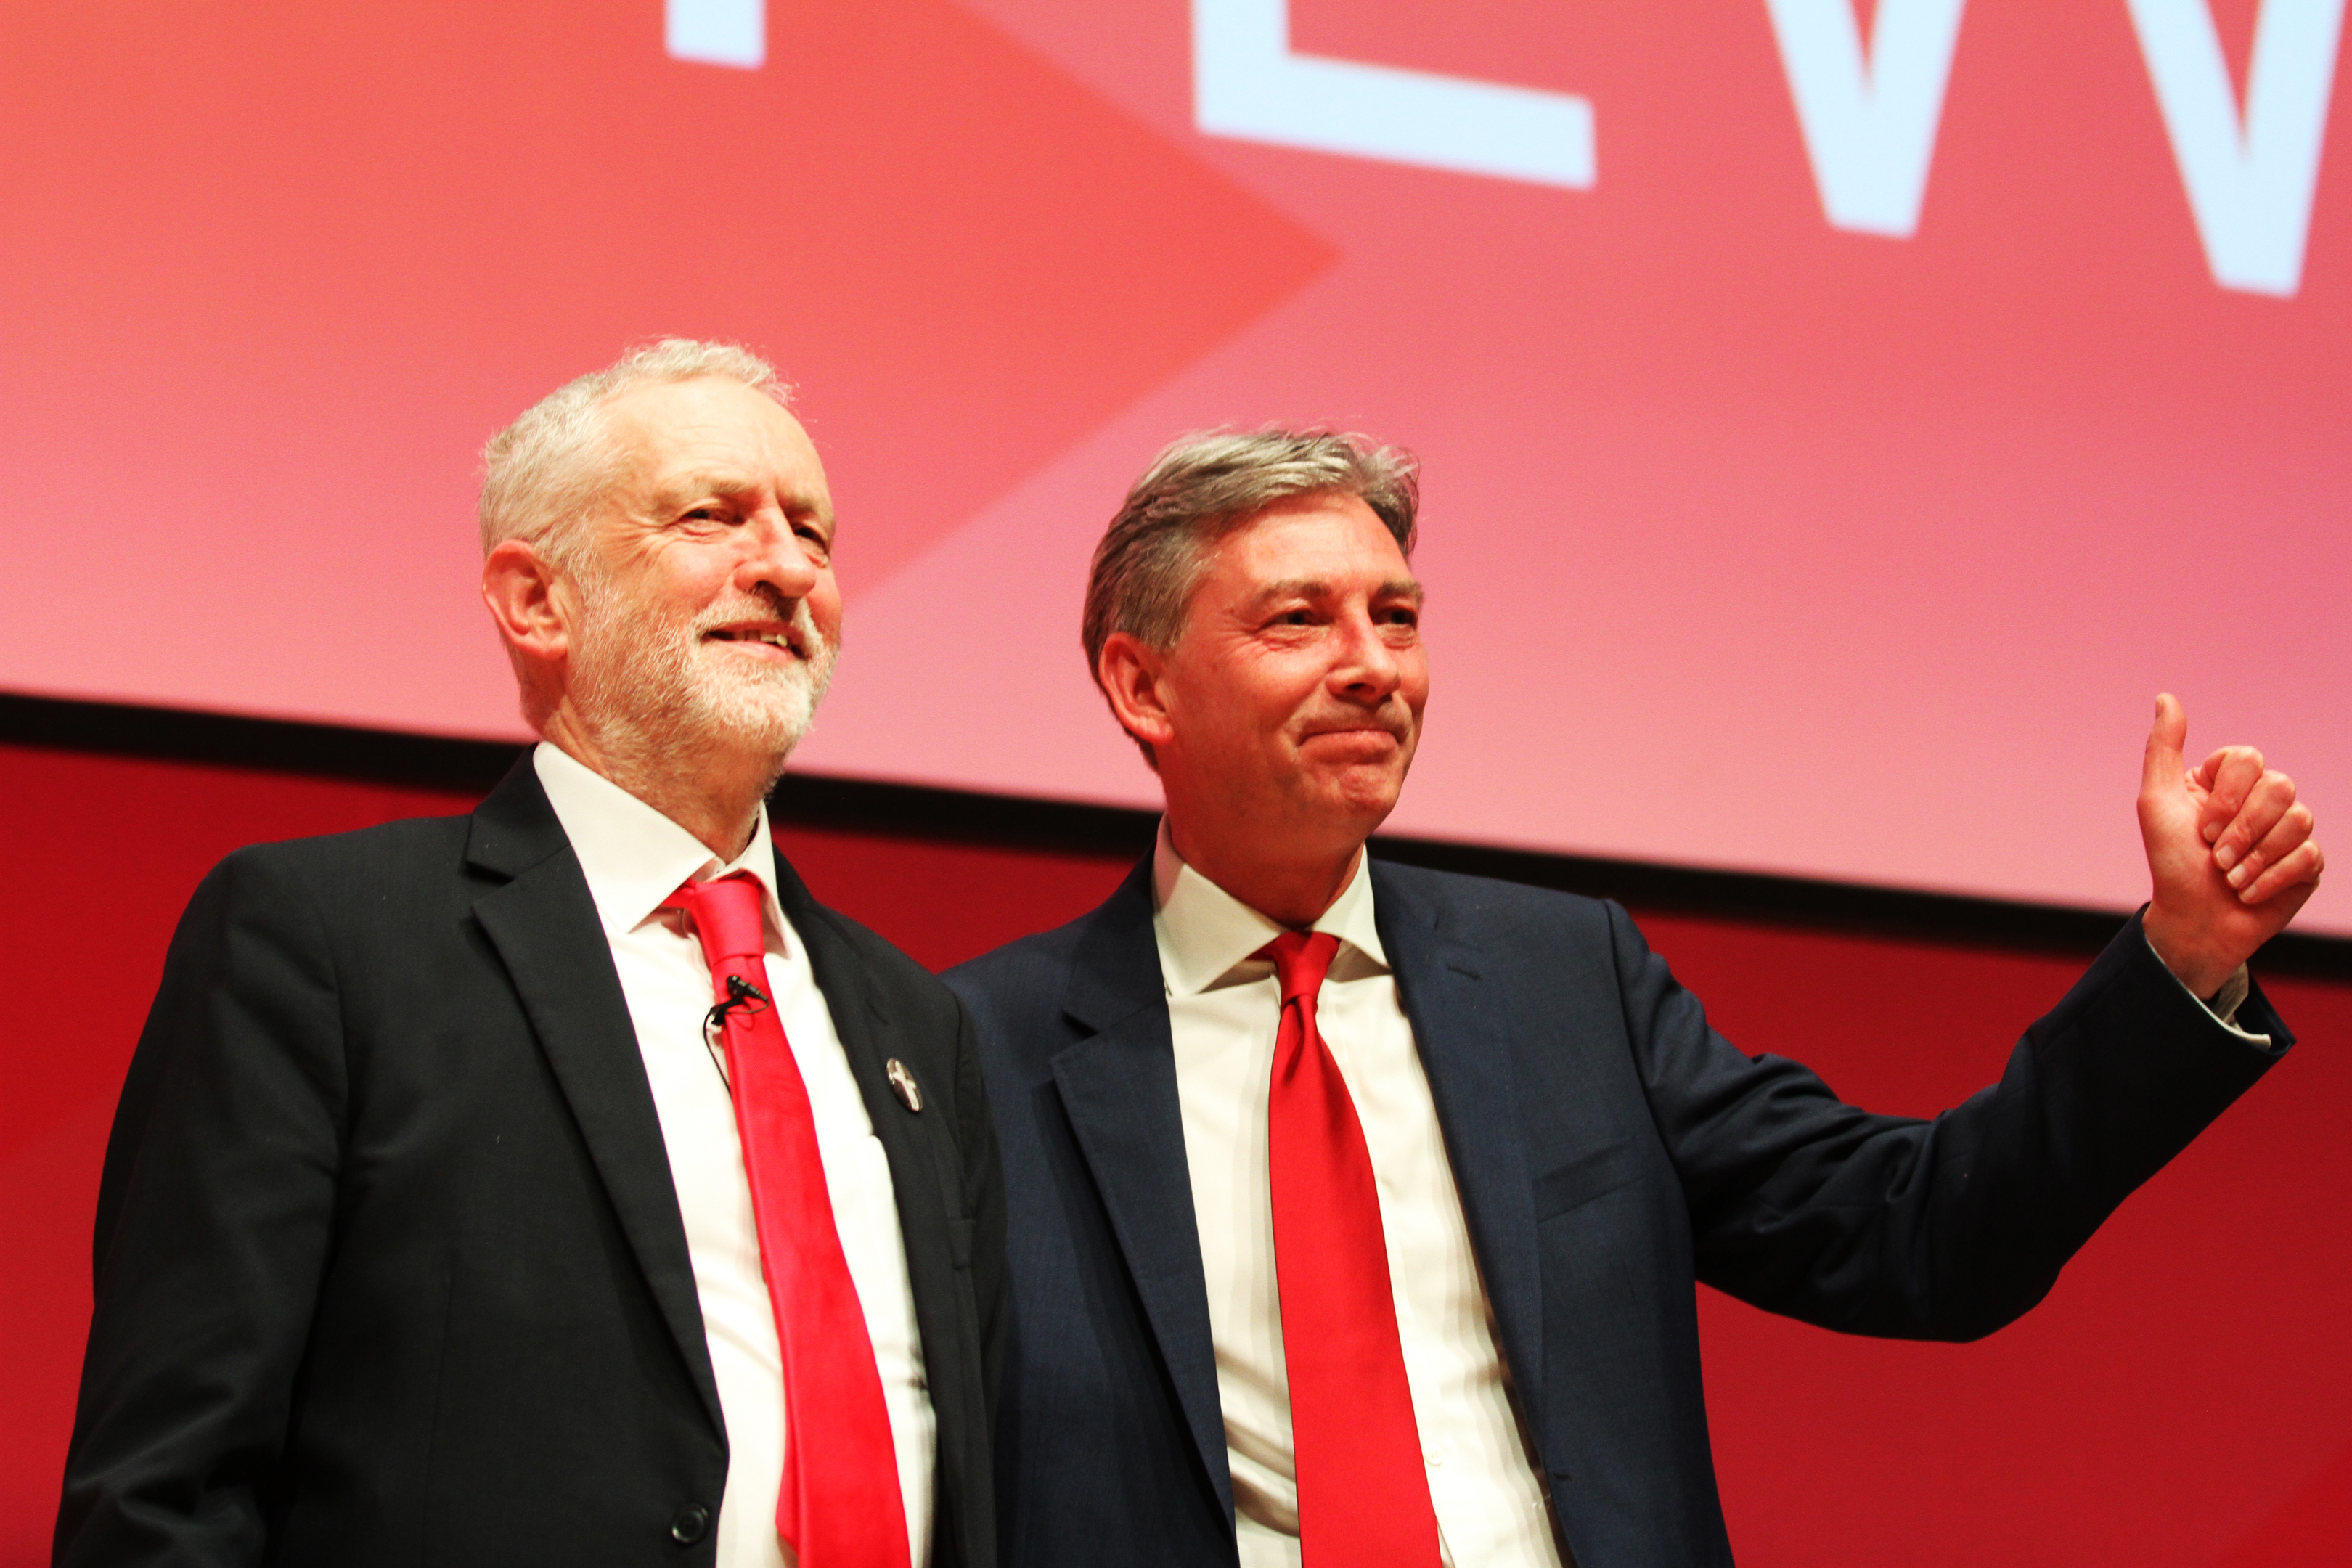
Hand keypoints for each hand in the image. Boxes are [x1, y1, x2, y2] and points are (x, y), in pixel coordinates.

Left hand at [2139, 693, 2322, 997]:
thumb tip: (2166, 697)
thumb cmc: (2171, 863)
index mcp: (2227, 783)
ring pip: (2299, 818)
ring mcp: (2288, 831)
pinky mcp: (2306, 864)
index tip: (2200, 827)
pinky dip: (2272, 878)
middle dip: (2242, 829)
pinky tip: (2249, 892)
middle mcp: (2261, 801)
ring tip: (2230, 877)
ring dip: (2255, 856)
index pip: (2248, 758)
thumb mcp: (2157, 803)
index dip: (2226, 796)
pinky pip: (2309, 855)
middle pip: (2280, 786)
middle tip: (2215, 857)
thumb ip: (2163, 749)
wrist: (2192, 922)